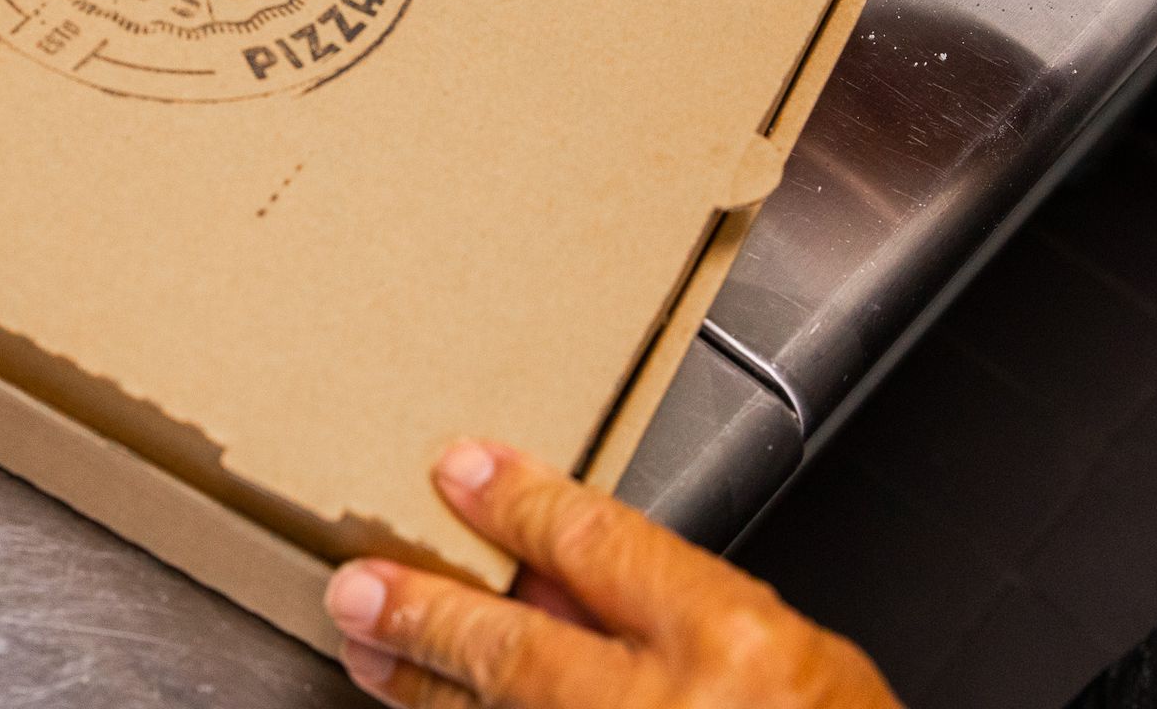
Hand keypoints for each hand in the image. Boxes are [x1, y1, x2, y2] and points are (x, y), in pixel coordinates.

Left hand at [324, 441, 898, 708]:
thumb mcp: (799, 657)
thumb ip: (683, 608)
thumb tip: (555, 566)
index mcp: (738, 650)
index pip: (601, 547)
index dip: (519, 501)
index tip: (459, 469)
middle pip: (519, 651)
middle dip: (429, 613)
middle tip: (357, 585)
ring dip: (426, 689)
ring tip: (366, 648)